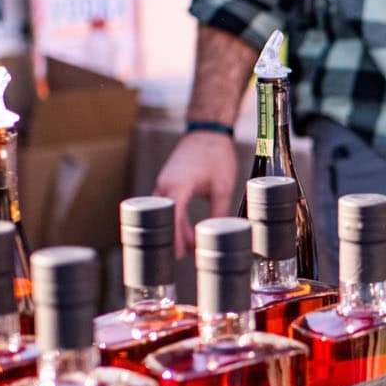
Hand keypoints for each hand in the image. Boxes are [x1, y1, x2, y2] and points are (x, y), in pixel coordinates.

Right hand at [153, 130, 238, 253]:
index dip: (175, 237)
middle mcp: (164, 184)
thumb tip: (222, 233)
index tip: (179, 253)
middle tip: (189, 254)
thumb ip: (220, 211)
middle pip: (165, 218)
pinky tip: (182, 229)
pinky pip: (164, 205)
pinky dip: (172, 218)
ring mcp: (163, 182)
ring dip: (174, 228)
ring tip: (189, 245)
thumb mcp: (223, 186)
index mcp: (178, 184)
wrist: (207, 131)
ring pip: (163, 212)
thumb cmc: (216, 155)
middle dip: (175, 237)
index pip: (172, 217)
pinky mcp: (166, 182)